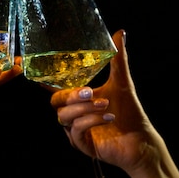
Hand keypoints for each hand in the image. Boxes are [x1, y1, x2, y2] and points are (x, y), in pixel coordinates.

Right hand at [49, 29, 156, 173]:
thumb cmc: (129, 111)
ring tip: (105, 104)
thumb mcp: (122, 82)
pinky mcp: (82, 144)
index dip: (45, 80)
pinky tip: (108, 117)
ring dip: (84, 109)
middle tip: (89, 91)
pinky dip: (91, 120)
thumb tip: (121, 33)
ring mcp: (75, 130)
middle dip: (71, 95)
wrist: (141, 138)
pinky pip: (76, 130)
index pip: (55, 88)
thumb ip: (118, 59)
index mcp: (78, 98)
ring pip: (64, 116)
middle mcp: (73, 113)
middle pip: (55, 102)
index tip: (37, 69)